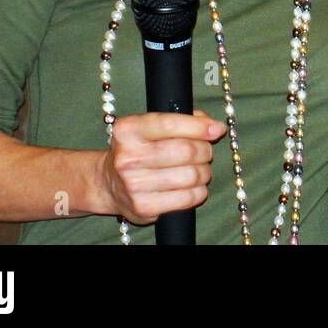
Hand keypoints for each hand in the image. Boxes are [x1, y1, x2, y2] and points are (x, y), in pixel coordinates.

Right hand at [96, 108, 225, 224]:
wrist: (110, 184)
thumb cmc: (140, 150)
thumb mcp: (151, 127)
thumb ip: (183, 120)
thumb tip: (214, 127)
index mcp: (128, 130)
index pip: (170, 124)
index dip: (199, 127)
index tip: (218, 129)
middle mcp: (128, 157)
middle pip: (186, 151)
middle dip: (205, 150)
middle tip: (205, 152)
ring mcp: (134, 185)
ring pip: (191, 175)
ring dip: (204, 172)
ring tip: (199, 170)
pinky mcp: (143, 207)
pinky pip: (188, 198)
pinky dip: (199, 191)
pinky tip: (193, 187)